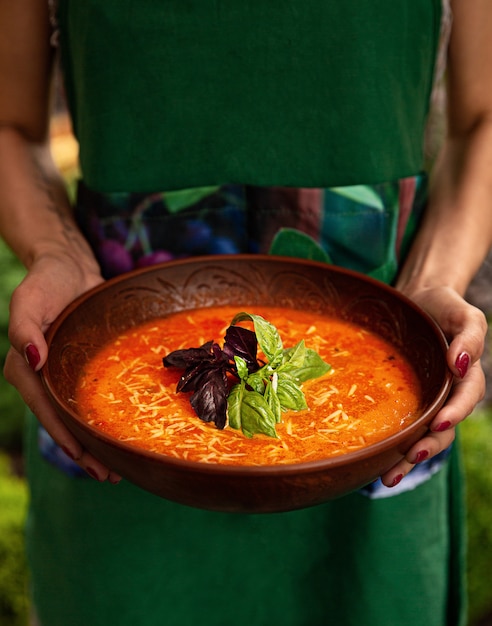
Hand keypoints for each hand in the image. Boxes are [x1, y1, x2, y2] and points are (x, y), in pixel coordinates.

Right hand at [4, 252, 121, 482]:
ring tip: (116, 470)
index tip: (84, 456)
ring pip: (76, 418)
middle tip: (110, 476)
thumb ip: (23, 327)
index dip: (63, 434)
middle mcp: (41, 377)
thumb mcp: (29, 298)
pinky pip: (88, 402)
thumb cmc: (46, 280)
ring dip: (94, 445)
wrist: (68, 267)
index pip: (45, 408)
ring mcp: (60, 375)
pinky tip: (118, 436)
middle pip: (61, 423)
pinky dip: (100, 422)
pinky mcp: (78, 370)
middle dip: (83, 452)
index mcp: (24, 367)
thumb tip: (30, 358)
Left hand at [380, 285, 486, 487]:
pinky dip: (391, 446)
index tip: (440, 421)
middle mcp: (447, 394)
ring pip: (421, 436)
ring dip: (407, 459)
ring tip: (388, 477)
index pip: (465, 399)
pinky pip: (401, 426)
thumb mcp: (465, 315)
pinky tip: (374, 460)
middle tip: (411, 457)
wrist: (418, 300)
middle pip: (443, 428)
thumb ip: (470, 337)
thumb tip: (460, 364)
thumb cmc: (444, 307)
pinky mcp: (405, 401)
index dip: (455, 412)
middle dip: (429, 446)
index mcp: (467, 376)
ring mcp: (426, 400)